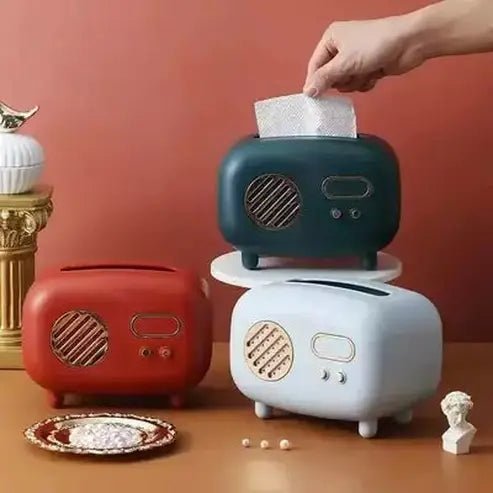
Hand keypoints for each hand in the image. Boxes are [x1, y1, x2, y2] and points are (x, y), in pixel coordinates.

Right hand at [303, 15, 425, 94]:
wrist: (409, 43)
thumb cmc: (377, 43)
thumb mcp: (344, 63)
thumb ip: (324, 79)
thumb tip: (307, 92)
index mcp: (331, 39)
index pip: (314, 66)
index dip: (315, 82)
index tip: (316, 98)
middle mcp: (341, 47)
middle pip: (329, 77)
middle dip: (341, 81)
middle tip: (350, 75)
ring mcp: (355, 58)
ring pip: (344, 83)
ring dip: (354, 82)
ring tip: (365, 72)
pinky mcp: (367, 68)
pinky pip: (358, 84)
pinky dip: (365, 83)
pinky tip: (374, 74)